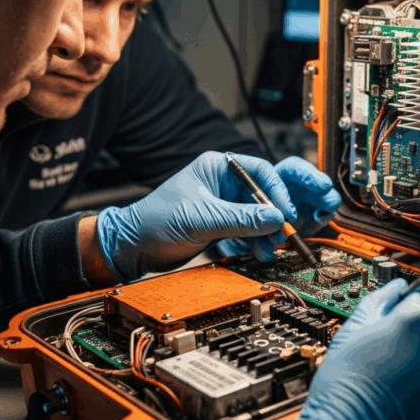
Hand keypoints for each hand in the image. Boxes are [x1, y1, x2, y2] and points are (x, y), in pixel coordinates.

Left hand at [97, 152, 293, 280]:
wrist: (135, 246)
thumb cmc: (156, 220)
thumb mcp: (203, 218)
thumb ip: (240, 218)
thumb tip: (275, 218)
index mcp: (217, 168)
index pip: (259, 172)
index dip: (275, 191)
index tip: (284, 212)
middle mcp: (223, 183)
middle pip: (261, 196)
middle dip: (272, 217)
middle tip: (281, 235)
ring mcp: (223, 205)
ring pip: (257, 216)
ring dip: (265, 233)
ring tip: (268, 249)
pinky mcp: (221, 224)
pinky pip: (247, 230)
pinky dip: (255, 241)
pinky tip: (258, 252)